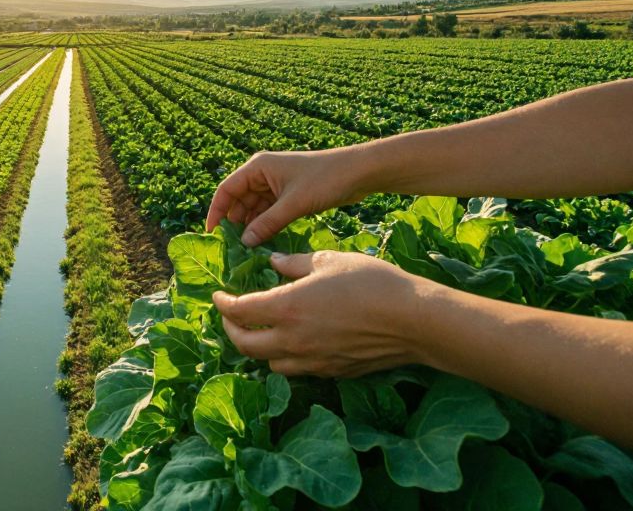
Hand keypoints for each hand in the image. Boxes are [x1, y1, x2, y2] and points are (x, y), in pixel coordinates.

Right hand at [206, 150, 369, 245]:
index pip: (227, 189)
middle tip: (233, 248)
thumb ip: (267, 223)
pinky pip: (269, 212)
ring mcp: (275, 185)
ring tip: (248, 249)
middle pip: (239, 200)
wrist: (358, 172)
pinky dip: (266, 226)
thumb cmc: (325, 179)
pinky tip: (264, 242)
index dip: (217, 211)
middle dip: (236, 222)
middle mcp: (262, 174)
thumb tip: (245, 243)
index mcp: (258, 167)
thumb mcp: (294, 203)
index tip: (212, 234)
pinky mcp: (288, 195)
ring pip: (254, 209)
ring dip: (251, 226)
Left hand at [210, 251, 434, 377]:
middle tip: (231, 318)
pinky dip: (286, 359)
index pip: (240, 311)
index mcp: (286, 308)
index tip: (218, 296)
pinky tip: (294, 344)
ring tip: (261, 332)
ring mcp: (312, 361)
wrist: (414, 321)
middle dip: (231, 331)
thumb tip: (272, 262)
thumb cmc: (372, 283)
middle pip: (245, 346)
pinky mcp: (332, 372)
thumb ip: (294, 263)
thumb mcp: (329, 260)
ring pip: (270, 363)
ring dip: (259, 348)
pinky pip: (297, 370)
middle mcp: (293, 340)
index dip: (224, 304)